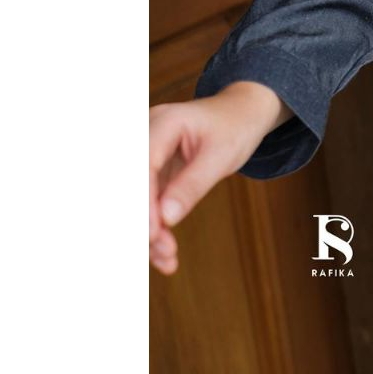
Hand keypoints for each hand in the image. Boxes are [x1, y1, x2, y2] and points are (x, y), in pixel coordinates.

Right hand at [149, 81, 291, 274]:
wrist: (242, 114)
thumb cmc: (235, 127)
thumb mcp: (222, 156)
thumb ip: (193, 185)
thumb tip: (165, 218)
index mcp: (163, 122)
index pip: (142, 164)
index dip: (143, 202)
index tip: (152, 234)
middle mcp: (147, 137)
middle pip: (130, 184)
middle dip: (141, 220)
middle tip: (162, 250)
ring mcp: (147, 156)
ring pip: (135, 199)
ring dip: (146, 231)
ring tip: (168, 258)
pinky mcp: (153, 174)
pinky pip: (147, 204)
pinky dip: (154, 229)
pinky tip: (165, 256)